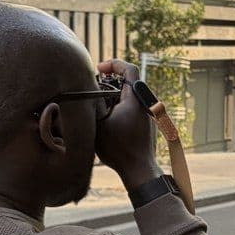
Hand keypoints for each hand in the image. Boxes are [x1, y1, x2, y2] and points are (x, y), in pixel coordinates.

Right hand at [95, 60, 159, 191]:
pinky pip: (133, 107)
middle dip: (111, 80)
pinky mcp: (146, 124)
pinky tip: (108, 117)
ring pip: (130, 95)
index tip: (99, 69)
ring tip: (99, 102)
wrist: (139, 170)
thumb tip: (87, 90)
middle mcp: (145, 104)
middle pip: (129, 82)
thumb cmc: (119, 149)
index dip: (113, 64)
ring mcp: (147, 115)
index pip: (129, 69)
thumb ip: (94, 103)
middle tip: (95, 85)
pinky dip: (120, 106)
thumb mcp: (99, 123)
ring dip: (114, 95)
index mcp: (136, 99)